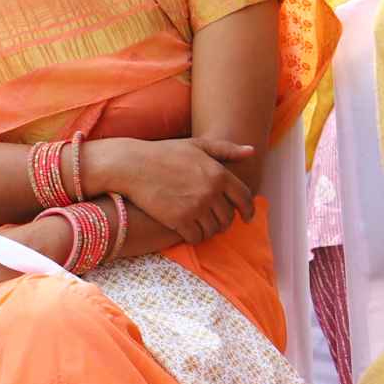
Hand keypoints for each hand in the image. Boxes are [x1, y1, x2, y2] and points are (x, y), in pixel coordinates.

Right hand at [84, 134, 253, 243]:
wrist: (132, 165)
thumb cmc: (164, 153)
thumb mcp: (197, 146)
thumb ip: (225, 149)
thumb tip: (251, 150)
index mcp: (219, 173)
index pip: (244, 198)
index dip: (249, 210)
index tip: (247, 217)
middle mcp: (211, 191)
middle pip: (228, 217)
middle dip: (224, 221)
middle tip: (216, 222)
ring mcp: (196, 207)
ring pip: (213, 230)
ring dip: (209, 231)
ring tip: (202, 227)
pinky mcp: (179, 220)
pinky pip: (196, 237)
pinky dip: (195, 237)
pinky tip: (190, 232)